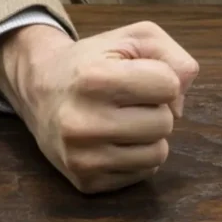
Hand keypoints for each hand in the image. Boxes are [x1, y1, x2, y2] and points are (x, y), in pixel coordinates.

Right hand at [0, 21, 198, 193]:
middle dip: (155, 107)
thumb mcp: (133, 39)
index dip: (161, 77)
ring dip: (150, 135)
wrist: (40, 90)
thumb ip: (172, 56)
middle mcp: (82, 121)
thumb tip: (180, 104)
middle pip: (165, 122)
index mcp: (93, 79)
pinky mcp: (86, 182)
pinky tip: (114, 139)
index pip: (169, 85)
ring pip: (158, 153)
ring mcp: (82, 157)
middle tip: (128, 100)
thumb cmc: (94, 62)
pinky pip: (143, 173)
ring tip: (122, 119)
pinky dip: (137, 155)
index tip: (136, 74)